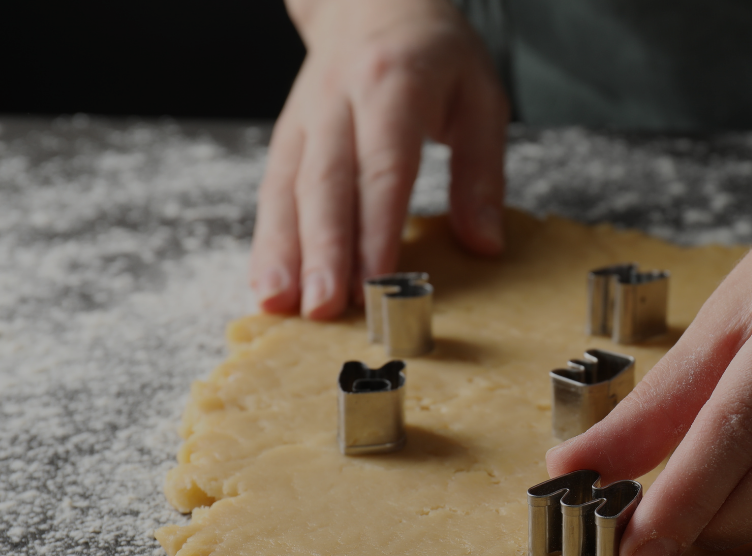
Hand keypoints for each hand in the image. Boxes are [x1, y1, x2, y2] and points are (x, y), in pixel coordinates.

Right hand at [250, 0, 508, 318]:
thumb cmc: (434, 52)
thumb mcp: (481, 97)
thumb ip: (482, 172)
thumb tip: (485, 244)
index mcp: (393, 84)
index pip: (384, 165)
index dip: (377, 226)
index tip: (378, 279)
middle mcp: (339, 100)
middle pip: (327, 183)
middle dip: (324, 251)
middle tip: (325, 307)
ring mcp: (305, 117)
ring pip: (287, 189)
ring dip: (283, 252)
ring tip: (281, 305)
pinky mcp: (287, 135)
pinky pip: (272, 190)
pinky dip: (267, 240)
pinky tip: (267, 284)